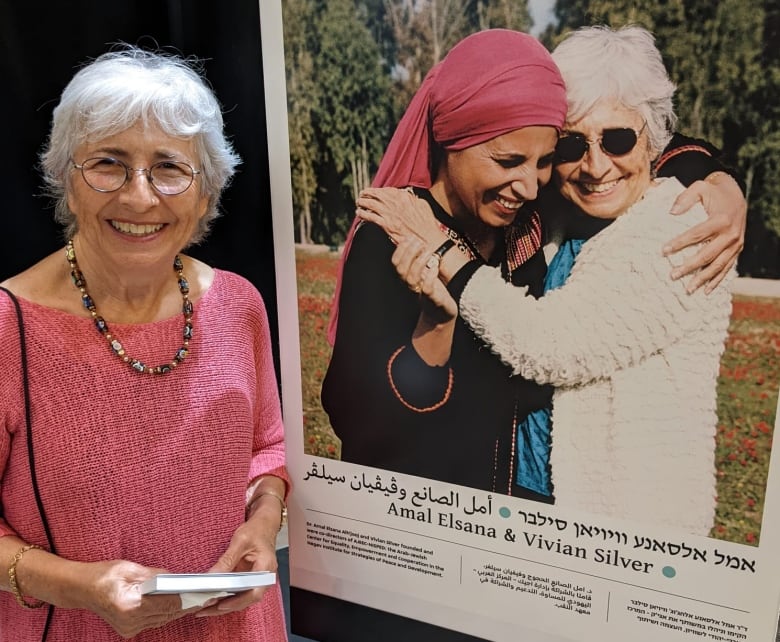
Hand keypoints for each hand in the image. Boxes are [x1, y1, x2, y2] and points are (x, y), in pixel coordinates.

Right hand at [78, 559, 191, 638]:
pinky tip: (178, 604)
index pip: (168, 604)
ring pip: (163, 620)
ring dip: (178, 610)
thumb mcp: (132, 569)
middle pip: (167, 614)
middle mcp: (130, 621)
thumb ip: (156, 575)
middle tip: (207, 596)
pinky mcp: (128, 630)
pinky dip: (166, 613)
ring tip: (197, 600)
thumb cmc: (105, 575)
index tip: (202, 593)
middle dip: (187, 605)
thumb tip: (175, 578)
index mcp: (131, 605)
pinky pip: (154, 621)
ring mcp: (129, 628)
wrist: (82, 589)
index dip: (187, 599)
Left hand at [195, 512, 278, 617]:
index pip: (254, 592)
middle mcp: (264, 578)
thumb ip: (227, 560)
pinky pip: (239, 592)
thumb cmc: (256, 530)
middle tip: (204, 610)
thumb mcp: (240, 541)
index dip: (237, 601)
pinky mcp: (250, 579)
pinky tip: (212, 599)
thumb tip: (212, 576)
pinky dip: (226, 597)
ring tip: (203, 609)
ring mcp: (257, 580)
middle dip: (224, 607)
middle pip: (246, 600)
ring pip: (241, 599)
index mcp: (266, 567)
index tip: (219, 604)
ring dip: (223, 605)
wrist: (264, 524)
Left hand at [357, 187, 446, 246]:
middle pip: (376, 194)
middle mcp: (395, 203)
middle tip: (362, 194)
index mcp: (404, 197)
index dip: (379, 190)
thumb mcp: (423, 205)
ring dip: (362, 201)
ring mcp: (389, 213)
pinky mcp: (386, 224)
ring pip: (371, 204)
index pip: (387, 190)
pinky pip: (370, 217)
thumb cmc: (427, 225)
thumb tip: (408, 196)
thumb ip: (413, 199)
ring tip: (359, 202)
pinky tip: (359, 212)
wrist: (426, 239)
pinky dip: (363, 214)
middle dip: (367, 193)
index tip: (376, 191)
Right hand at [393, 237, 457, 323]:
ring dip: (419, 261)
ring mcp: (421, 294)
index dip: (400, 249)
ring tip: (429, 251)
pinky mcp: (433, 300)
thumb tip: (413, 240)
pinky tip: (435, 267)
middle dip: (409, 253)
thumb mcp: (424, 273)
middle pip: (401, 269)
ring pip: (411, 278)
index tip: (411, 238)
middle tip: (420, 242)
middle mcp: (411, 286)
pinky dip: (430, 276)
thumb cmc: (433, 291)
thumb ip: (417, 260)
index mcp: (407, 278)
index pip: (395, 262)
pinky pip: (427, 289)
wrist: (441, 314)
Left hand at [664, 172, 745, 292]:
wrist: (737, 195)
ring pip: (718, 265)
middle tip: (672, 275)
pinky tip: (706, 291)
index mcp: (721, 220)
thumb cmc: (714, 192)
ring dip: (703, 279)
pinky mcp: (738, 250)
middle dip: (689, 266)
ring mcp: (736, 244)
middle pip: (707, 254)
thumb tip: (671, 212)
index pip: (697, 234)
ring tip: (687, 289)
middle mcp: (731, 234)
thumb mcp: (700, 187)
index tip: (663, 251)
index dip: (680, 243)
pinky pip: (727, 268)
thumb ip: (685, 198)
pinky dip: (717, 280)